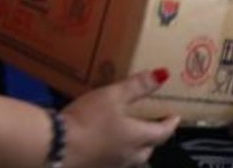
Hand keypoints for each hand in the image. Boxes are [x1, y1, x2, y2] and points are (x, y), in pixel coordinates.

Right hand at [62, 69, 179, 167]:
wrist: (56, 147)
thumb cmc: (89, 120)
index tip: (176, 117)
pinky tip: (106, 144)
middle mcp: (129, 156)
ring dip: (135, 147)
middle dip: (153, 138)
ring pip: (131, 158)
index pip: (163, 133)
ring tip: (129, 134)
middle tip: (152, 124)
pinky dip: (116, 152)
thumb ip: (137, 86)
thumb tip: (164, 74)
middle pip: (148, 149)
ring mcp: (112, 166)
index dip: (170, 123)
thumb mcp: (112, 96)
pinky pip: (114, 162)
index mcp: (138, 138)